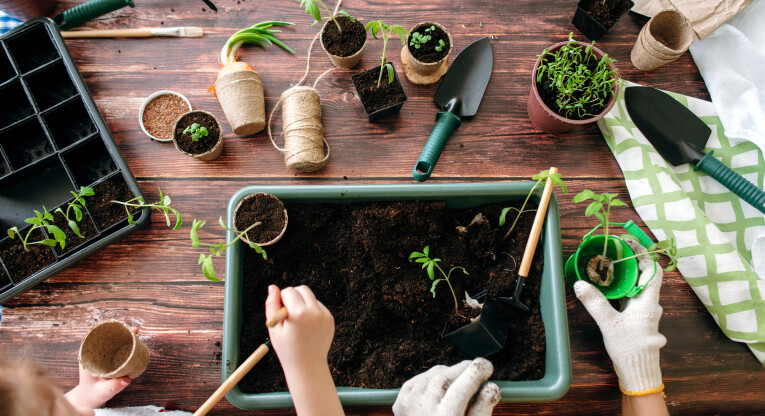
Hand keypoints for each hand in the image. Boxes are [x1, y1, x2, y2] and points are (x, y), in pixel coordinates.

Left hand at [65, 328, 135, 410]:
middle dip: (120, 332)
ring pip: (111, 342)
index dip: (109, 333)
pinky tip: (133, 343)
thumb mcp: (103, 392)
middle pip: (106, 338)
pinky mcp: (107, 359)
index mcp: (87, 359)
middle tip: (134, 331)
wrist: (90, 398)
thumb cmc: (94, 394)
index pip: (96, 340)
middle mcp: (93, 355)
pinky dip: (124, 345)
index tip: (122, 330)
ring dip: (123, 337)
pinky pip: (115, 349)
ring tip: (135, 333)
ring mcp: (100, 356)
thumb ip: (113, 387)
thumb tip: (127, 379)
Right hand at [265, 285, 334, 379]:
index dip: (281, 301)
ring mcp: (325, 315)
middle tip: (288, 314)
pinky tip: (307, 327)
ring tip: (297, 322)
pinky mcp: (330, 318)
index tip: (281, 314)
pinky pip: (318, 306)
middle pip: (302, 289)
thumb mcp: (274, 327)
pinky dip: (311, 311)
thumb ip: (271, 305)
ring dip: (302, 303)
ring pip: (311, 296)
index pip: (288, 291)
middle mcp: (315, 311)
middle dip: (293, 296)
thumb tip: (272, 287)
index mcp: (299, 313)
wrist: (308, 366)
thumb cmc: (287, 348)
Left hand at [393, 358, 500, 415]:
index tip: (487, 366)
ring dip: (451, 372)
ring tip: (464, 377)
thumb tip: (492, 386)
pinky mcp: (401, 402)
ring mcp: (408, 406)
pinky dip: (435, 376)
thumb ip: (482, 410)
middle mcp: (422, 413)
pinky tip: (445, 384)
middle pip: (445, 379)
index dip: (474, 374)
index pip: (460, 390)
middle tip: (480, 367)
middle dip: (464, 369)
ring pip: (434, 375)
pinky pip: (422, 378)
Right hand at [574, 239, 665, 394]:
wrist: (639, 373)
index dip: (642, 254)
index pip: (652, 270)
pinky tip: (607, 290)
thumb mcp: (609, 324)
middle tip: (612, 252)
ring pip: (637, 288)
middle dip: (629, 262)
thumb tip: (580, 284)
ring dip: (624, 276)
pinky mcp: (638, 320)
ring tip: (606, 267)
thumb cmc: (630, 348)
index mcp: (649, 302)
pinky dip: (621, 290)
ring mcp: (646, 313)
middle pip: (644, 276)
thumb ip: (595, 303)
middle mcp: (651, 305)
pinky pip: (631, 298)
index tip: (628, 243)